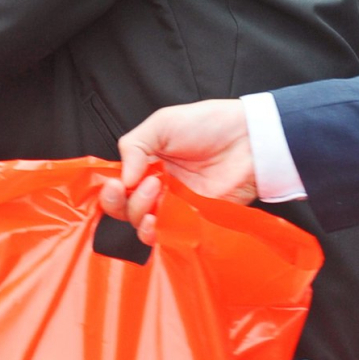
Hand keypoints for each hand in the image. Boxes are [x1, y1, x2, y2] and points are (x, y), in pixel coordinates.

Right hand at [98, 100, 254, 242]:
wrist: (247, 140)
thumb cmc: (208, 125)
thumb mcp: (161, 124)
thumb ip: (134, 147)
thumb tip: (122, 178)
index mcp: (147, 165)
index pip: (118, 187)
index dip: (110, 191)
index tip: (115, 184)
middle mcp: (158, 189)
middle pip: (126, 209)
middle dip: (123, 202)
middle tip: (146, 184)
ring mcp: (176, 207)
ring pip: (143, 225)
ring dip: (140, 214)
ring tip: (157, 192)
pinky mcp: (195, 221)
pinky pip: (169, 236)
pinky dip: (157, 233)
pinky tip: (156, 221)